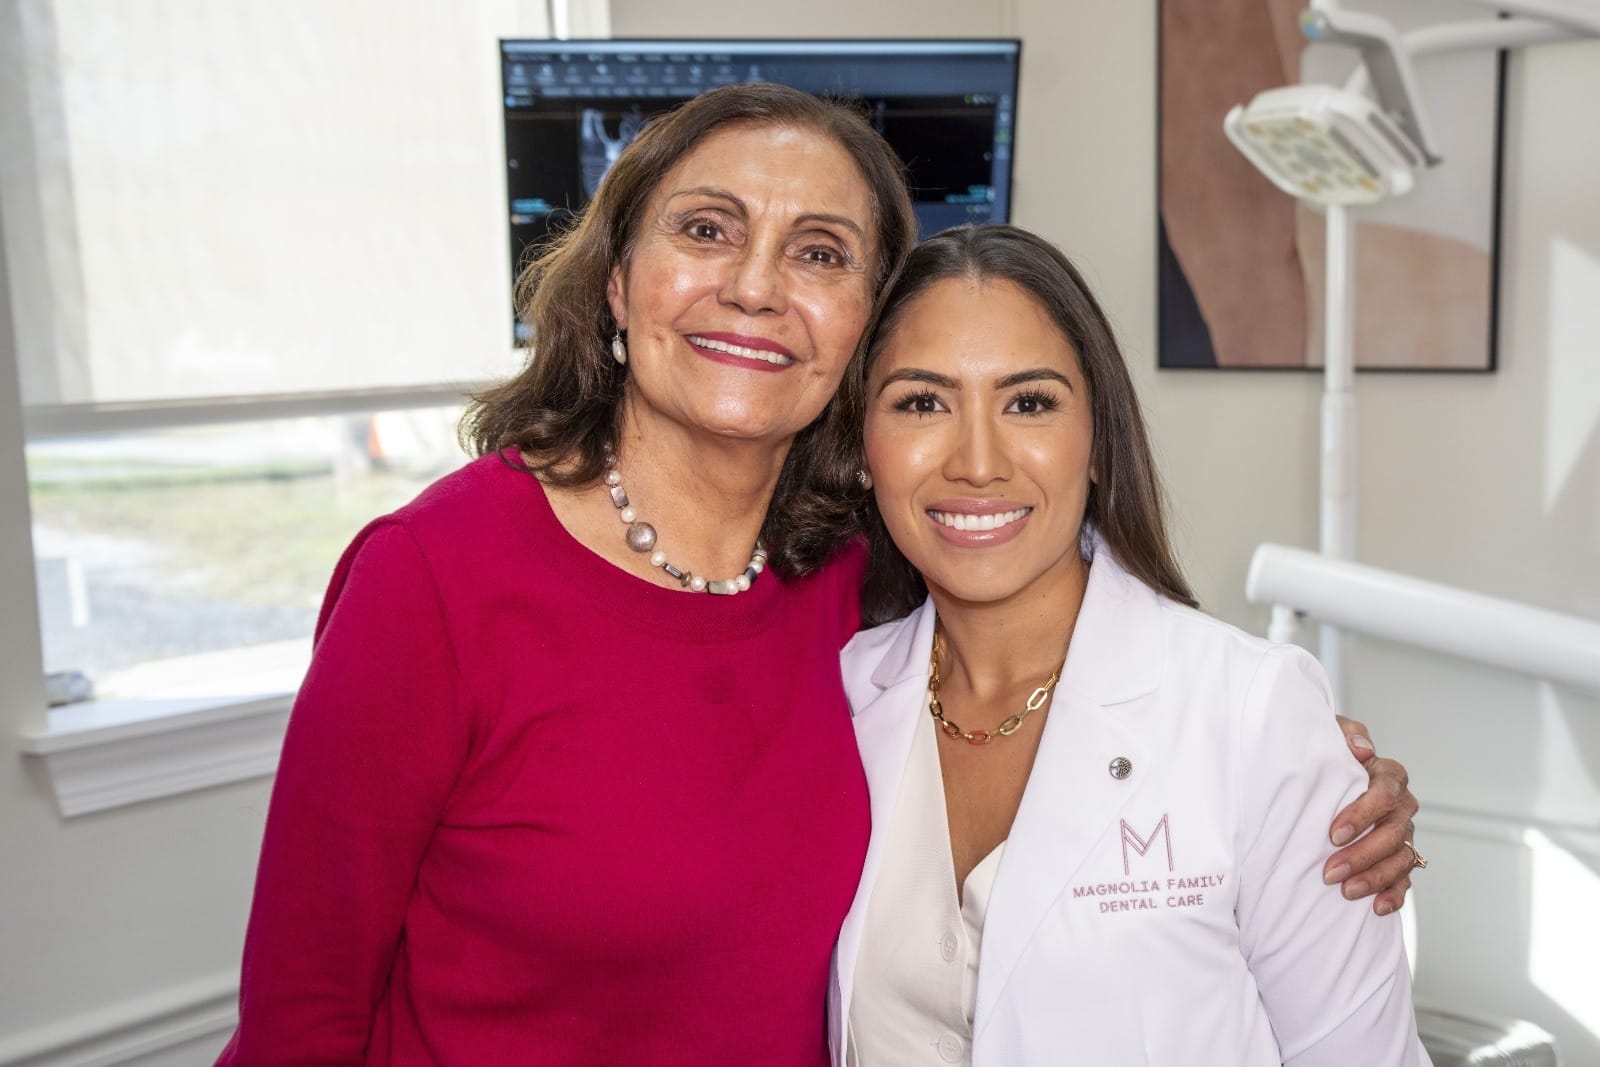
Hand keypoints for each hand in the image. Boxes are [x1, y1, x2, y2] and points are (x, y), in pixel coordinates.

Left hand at [1323, 715, 1419, 915]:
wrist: (1325, 775)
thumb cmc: (1327, 754)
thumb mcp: (1330, 735)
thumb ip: (1347, 735)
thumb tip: (1362, 748)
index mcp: (1389, 776)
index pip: (1385, 794)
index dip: (1362, 815)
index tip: (1334, 833)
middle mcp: (1402, 806)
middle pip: (1393, 833)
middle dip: (1362, 855)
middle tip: (1330, 872)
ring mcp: (1403, 833)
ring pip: (1400, 859)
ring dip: (1374, 878)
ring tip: (1346, 892)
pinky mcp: (1399, 857)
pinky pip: (1404, 879)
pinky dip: (1393, 895)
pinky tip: (1377, 908)